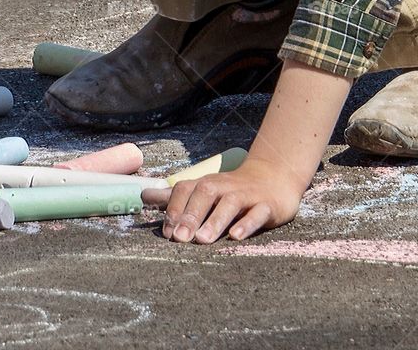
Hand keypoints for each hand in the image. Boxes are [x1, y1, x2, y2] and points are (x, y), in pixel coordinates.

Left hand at [147, 156, 302, 243]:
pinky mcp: (267, 206)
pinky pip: (257, 213)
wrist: (273, 178)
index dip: (174, 208)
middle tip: (180, 238)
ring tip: (203, 239)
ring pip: (230, 204)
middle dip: (191, 215)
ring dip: (215, 220)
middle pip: (205, 194)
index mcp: (206, 184)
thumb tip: (143, 195)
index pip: (185, 190)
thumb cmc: (230, 190)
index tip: (166, 232)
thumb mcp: (202, 190)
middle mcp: (224, 187)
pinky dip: (247, 224)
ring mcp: (247, 195)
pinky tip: (236, 236)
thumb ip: (174, 196)